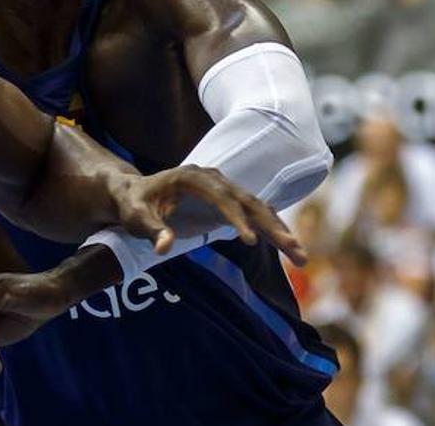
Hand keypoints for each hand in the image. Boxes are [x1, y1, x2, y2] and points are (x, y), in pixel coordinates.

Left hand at [116, 165, 307, 265]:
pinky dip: (272, 233)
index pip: (221, 197)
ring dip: (280, 232)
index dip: (237, 218)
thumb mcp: (135, 216)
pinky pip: (256, 217)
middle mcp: (215, 179)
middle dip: (272, 226)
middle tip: (293, 249)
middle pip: (249, 201)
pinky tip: (290, 250)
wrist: (134, 194)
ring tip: (301, 257)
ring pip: (259, 210)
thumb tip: (164, 247)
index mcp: (193, 177)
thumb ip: (150, 230)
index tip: (250, 240)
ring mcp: (224, 191)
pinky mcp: (229, 204)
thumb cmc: (133, 204)